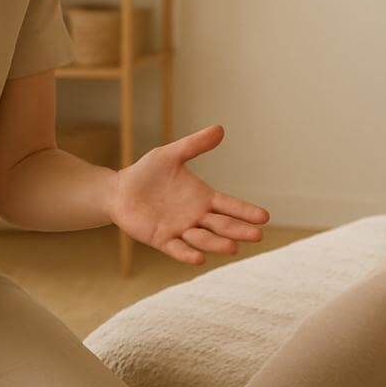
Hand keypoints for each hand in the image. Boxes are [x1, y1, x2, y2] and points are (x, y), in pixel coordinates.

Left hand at [108, 125, 270, 264]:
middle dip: (239, 231)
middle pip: (222, 226)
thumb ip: (195, 144)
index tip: (265, 217)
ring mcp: (180, 230)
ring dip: (217, 244)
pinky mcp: (162, 239)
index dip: (246, 211)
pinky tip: (199, 258)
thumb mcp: (171, 154)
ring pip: (203, 239)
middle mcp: (196, 217)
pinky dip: (188, 254)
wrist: (120, 191)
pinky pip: (177, 249)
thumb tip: (220, 129)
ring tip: (233, 248)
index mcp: (203, 198)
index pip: (230, 206)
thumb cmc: (147, 172)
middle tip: (258, 236)